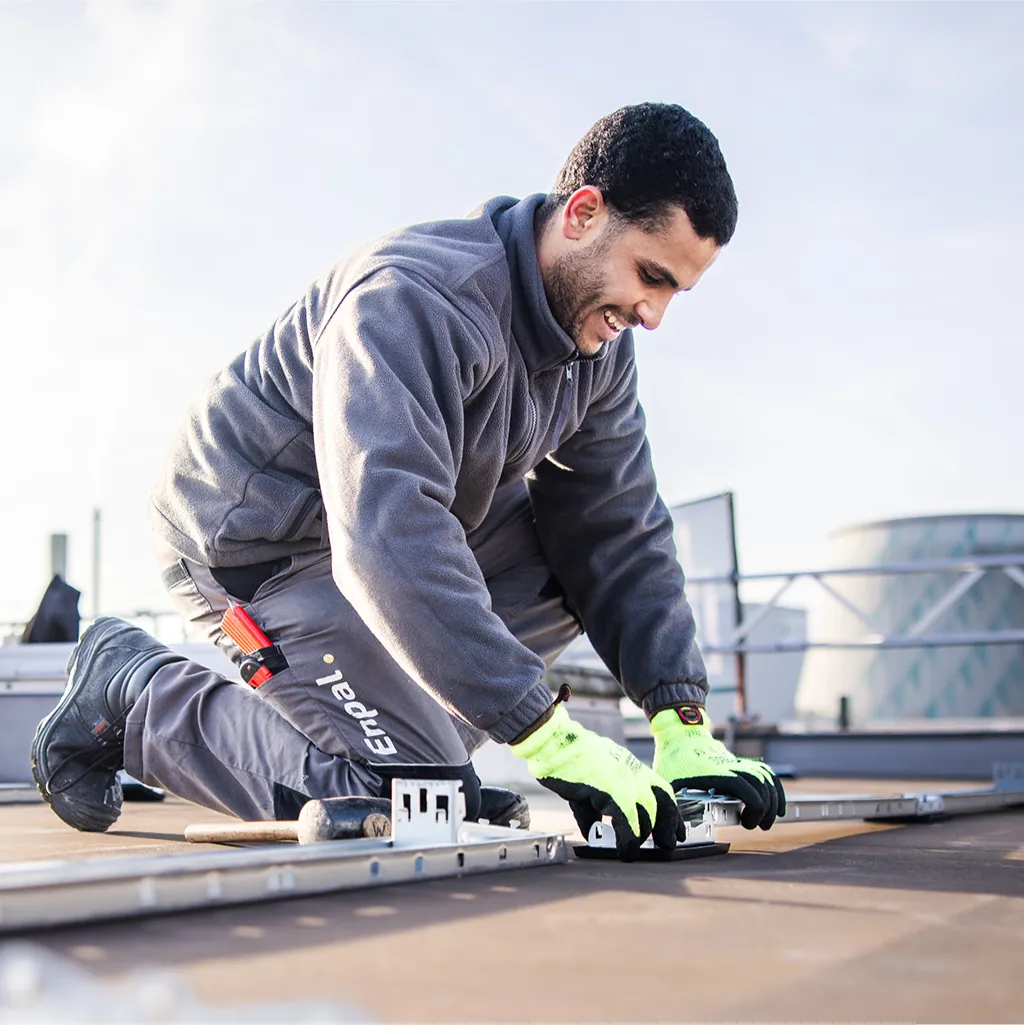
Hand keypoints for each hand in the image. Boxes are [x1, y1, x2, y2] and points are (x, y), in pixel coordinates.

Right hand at [511, 704, 681, 859]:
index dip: (671, 814)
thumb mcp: (591, 783)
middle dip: (666, 827)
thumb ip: (597, 808)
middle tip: (666, 845)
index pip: (662, 791)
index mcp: (631, 768)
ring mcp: (624, 782)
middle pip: (662, 804)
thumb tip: (593, 831)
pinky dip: (627, 840)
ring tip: (634, 851)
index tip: (677, 832)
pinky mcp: (611, 792)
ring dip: (642, 837)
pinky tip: (623, 850)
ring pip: (646, 816)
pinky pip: (627, 822)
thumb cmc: (569, 760)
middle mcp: (634, 773)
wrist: (556, 744)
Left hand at [651, 704, 785, 829]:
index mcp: (715, 775)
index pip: (745, 789)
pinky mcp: (739, 763)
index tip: (747, 823)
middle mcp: (730, 767)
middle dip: (766, 808)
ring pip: (765, 776)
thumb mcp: (667, 786)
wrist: (680, 737)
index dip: (755, 807)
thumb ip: (671, 811)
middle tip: (759, 826)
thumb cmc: (672, 764)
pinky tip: (776, 804)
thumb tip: (675, 839)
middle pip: (760, 783)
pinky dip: (774, 787)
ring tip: (768, 820)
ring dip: (773, 798)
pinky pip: (764, 772)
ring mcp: (736, 763)